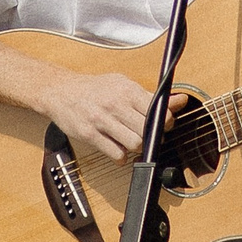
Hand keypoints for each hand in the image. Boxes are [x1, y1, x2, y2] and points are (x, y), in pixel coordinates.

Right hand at [40, 68, 176, 162]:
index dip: (165, 122)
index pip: (158, 111)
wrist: (60, 91)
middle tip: (145, 134)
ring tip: (129, 140)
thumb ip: (151, 97)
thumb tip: (181, 101)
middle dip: (151, 136)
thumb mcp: (123, 85)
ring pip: (135, 144)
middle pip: (148, 130)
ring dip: (136, 147)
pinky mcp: (90, 135)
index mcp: (126, 90)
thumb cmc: (94, 89)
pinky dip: (121, 156)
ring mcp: (102, 120)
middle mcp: (115, 104)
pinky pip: (117, 154)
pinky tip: (116, 146)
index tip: (161, 124)